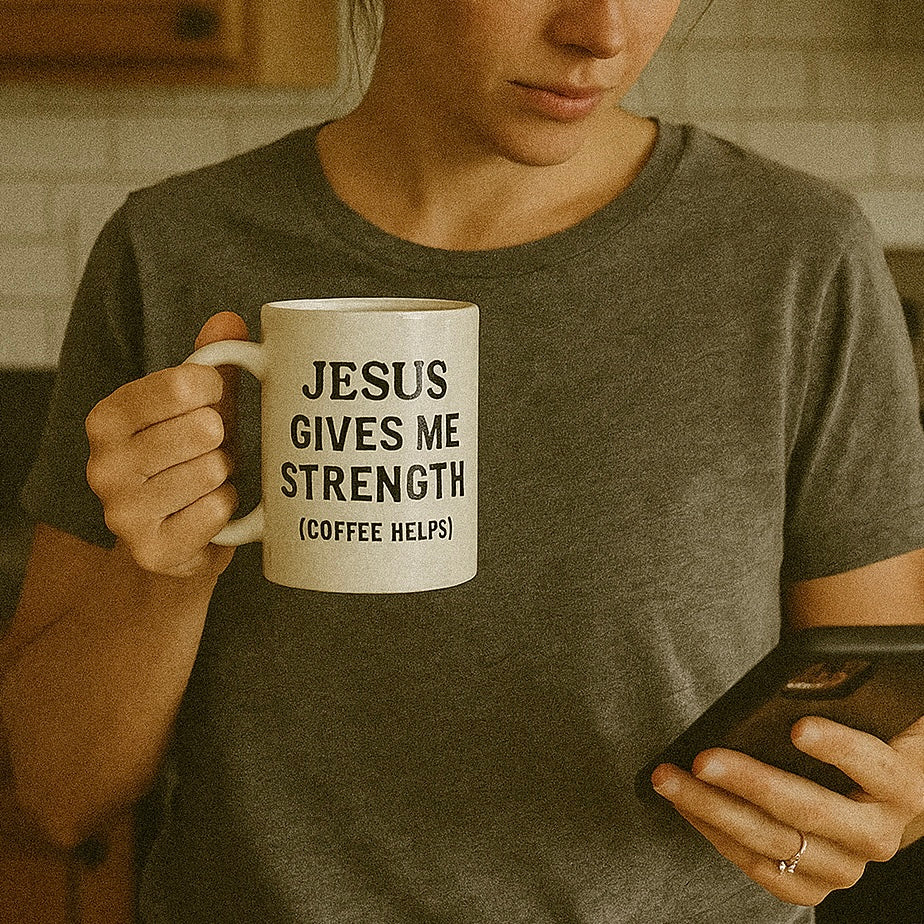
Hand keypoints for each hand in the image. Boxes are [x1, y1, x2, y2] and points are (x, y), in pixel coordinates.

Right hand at [85, 311, 249, 579]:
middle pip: (204, 429)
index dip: (214, 391)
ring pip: (213, 470)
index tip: (209, 401)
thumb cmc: (189, 459)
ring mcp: (122, 512)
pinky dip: (226, 508)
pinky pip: (217, 511)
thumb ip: (211, 361)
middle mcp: (103, 464)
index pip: (185, 383)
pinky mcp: (151, 549)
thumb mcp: (198, 406)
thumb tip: (230, 321)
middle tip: (206, 452)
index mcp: (107, 417)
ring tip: (205, 482)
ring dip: (224, 475)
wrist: (179, 536)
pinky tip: (206, 512)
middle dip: (220, 440)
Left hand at [651, 714, 923, 905]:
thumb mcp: (864, 714)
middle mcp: (879, 835)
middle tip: (703, 759)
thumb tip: (797, 673)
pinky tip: (685, 805)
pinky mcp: (815, 886)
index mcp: (902, 783)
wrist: (876, 797)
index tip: (797, 727)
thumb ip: (842, 696)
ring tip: (669, 779)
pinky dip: (717, 836)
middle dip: (749, 782)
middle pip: (808, 810)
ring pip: (773, 843)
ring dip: (713, 810)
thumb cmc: (860, 737)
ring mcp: (846, 867)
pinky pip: (761, 868)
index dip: (837, 747)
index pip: (873, 765)